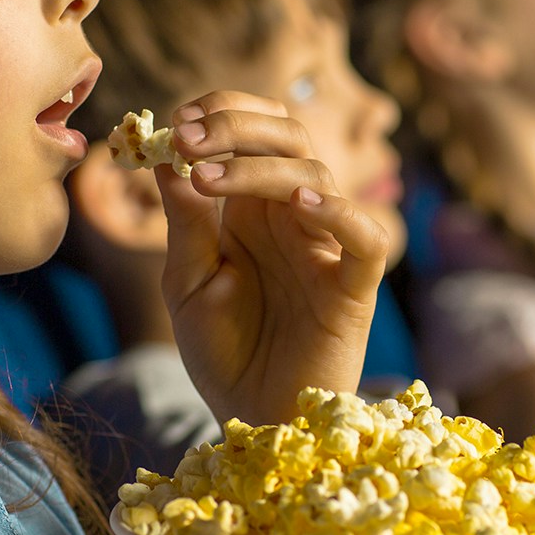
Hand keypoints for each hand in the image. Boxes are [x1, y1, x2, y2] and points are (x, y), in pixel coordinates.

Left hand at [153, 91, 389, 424]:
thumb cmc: (222, 352)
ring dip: (260, 167)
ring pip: (316, 177)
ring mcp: (327, 249)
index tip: (176, 120)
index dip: (222, 112)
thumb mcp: (188, 281)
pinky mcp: (353, 291)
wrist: (250, 421)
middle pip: (289, 137)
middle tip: (187, 137)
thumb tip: (167, 157)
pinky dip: (341, 213)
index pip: (255, 131)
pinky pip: (367, 240)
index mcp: (253, 209)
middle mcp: (294, 218)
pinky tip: (300, 205)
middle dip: (236, 126)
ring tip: (208, 178)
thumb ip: (184, 221)